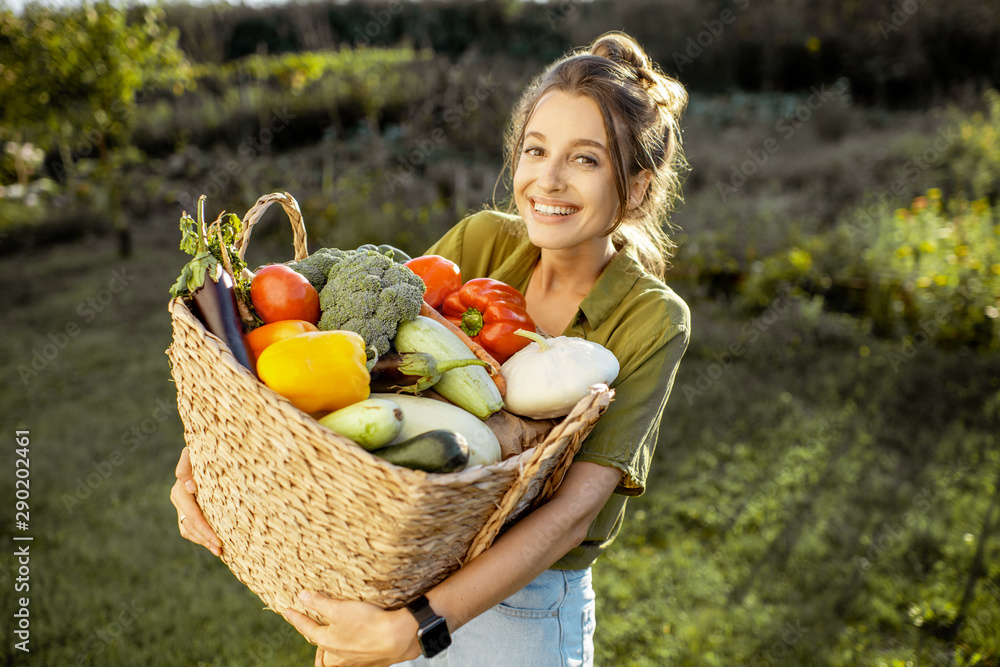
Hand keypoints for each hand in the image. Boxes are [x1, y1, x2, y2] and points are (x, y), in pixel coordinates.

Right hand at [169, 447, 222, 556]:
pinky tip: (215, 545)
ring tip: (220, 551)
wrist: (208, 452)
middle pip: (190, 526)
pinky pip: (191, 530)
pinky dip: (202, 538)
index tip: (217, 539)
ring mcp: (181, 506)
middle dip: (206, 538)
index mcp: (180, 489)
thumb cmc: (206, 452)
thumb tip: (190, 487)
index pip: (193, 515)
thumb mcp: (194, 454)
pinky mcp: (186, 511)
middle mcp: (178, 498)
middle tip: (221, 549)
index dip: (204, 528)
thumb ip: (187, 466)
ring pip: (189, 531)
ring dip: (204, 541)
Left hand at [283, 591, 419, 666]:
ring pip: (338, 662)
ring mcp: (355, 661)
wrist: (398, 638)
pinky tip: (357, 649)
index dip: (294, 617)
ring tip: (333, 648)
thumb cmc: (368, 624)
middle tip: (315, 640)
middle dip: (317, 652)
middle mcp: (339, 655)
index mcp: (327, 641)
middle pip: (322, 658)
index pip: (306, 627)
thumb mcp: (339, 608)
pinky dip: (351, 657)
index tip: (286, 610)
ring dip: (333, 656)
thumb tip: (302, 597)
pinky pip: (355, 662)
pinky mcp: (371, 661)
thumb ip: (319, 603)